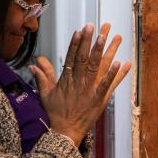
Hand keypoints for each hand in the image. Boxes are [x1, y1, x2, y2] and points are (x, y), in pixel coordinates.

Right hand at [28, 22, 130, 146]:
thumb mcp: (45, 94)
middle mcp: (78, 82)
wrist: (65, 131)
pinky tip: (122, 63)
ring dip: (106, 51)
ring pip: (99, 67)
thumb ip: (43, 77)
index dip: (77, 42)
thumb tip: (34, 64)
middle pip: (86, 57)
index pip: (72, 56)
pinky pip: (108, 85)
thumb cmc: (55, 113)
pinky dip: (115, 74)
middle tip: (97, 26)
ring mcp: (90, 90)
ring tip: (113, 37)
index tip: (81, 29)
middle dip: (92, 41)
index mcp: (66, 79)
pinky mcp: (99, 99)